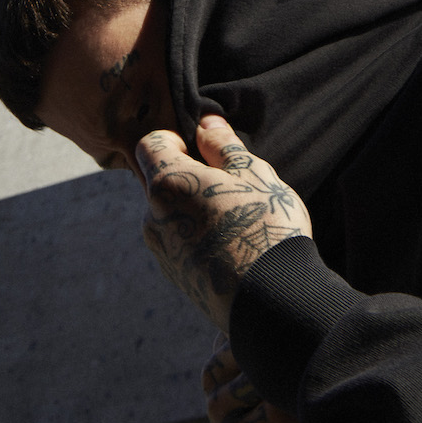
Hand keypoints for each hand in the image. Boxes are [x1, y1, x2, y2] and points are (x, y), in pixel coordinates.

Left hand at [136, 115, 311, 331]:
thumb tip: (206, 122)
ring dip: (192, 207)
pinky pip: (178, 242)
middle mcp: (153, 217)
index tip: (205, 149)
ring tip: (235, 218)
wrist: (271, 300)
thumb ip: (223, 145)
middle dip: (187, 174)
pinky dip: (196, 236)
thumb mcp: (253, 174)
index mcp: (167, 184)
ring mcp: (161, 251)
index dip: (176, 138)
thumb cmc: (264, 226)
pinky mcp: (174, 276)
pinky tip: (231, 245)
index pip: (150, 143)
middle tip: (229, 184)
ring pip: (169, 213)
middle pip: (159, 180)